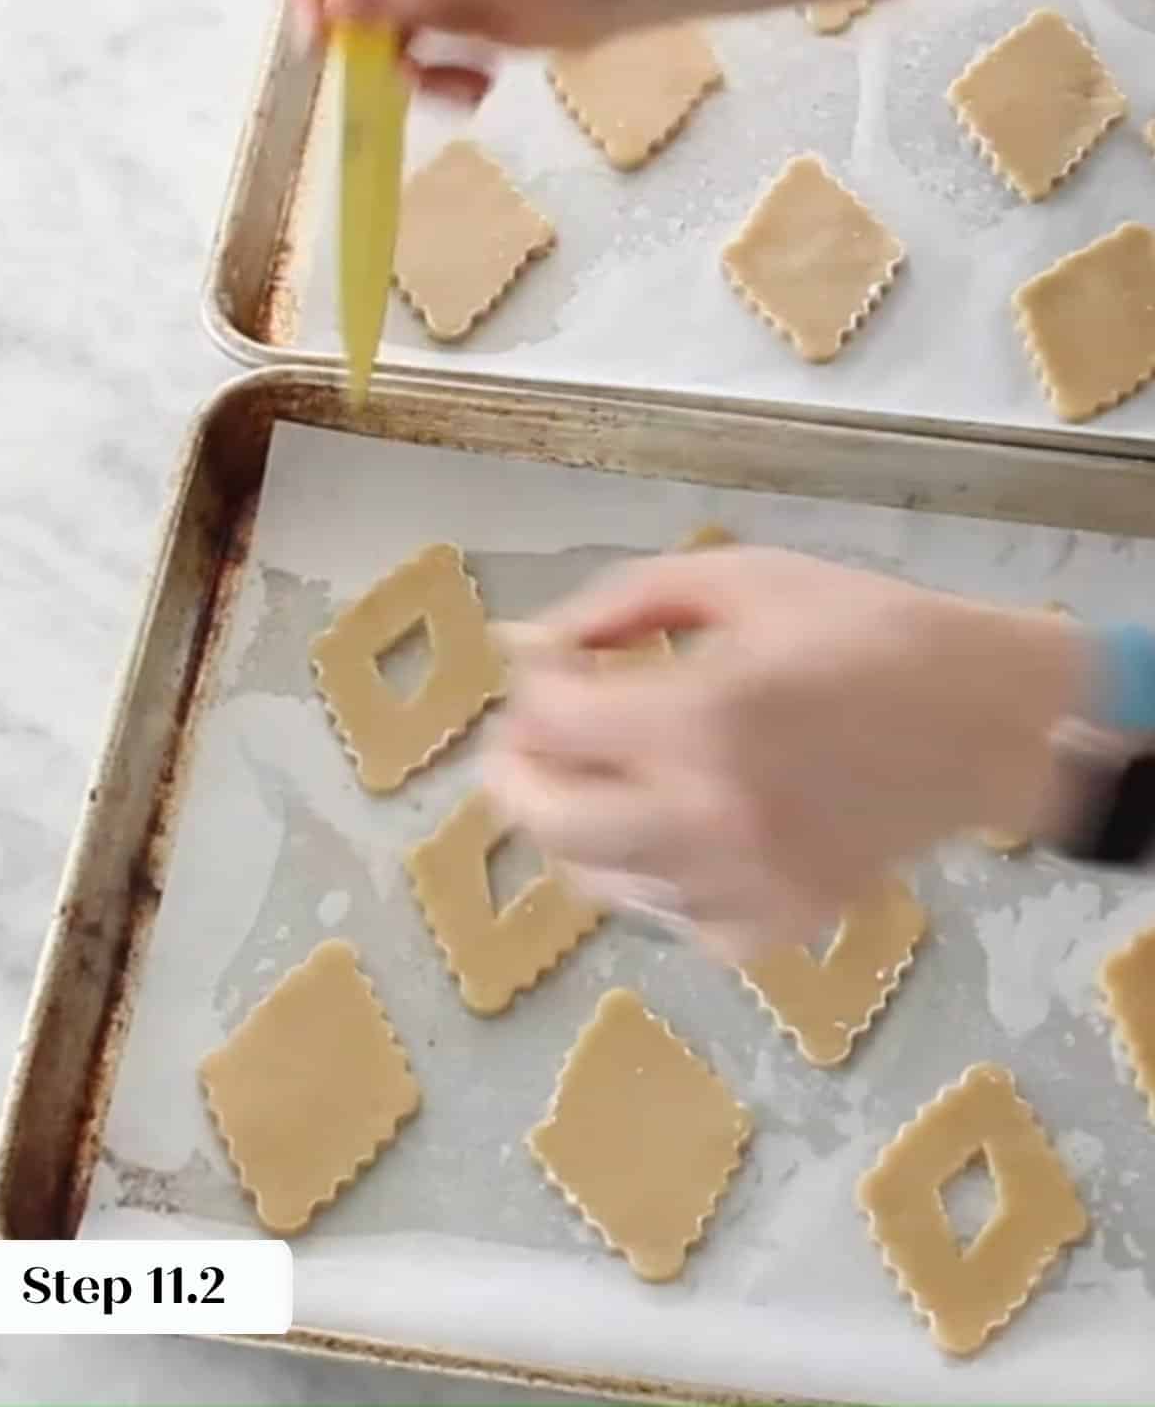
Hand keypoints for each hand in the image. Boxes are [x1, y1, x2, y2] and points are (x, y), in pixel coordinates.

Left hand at [485, 547, 1088, 955]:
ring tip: (601, 775)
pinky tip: (672, 827)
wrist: (988, 722)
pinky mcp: (776, 926)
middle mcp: (712, 816)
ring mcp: (744, 886)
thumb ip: (620, 605)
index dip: (529, 686)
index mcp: (704, 718)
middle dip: (516, 771)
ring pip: (599, 877)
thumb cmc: (866, 630)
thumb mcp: (741, 578)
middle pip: (548, 822)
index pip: (550, 720)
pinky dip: (650, 872)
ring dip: (578, 821)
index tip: (545, 666)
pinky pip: (669, 915)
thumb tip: (528, 644)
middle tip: (525, 739)